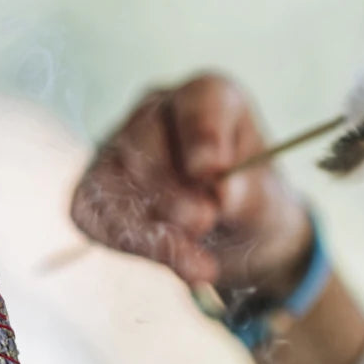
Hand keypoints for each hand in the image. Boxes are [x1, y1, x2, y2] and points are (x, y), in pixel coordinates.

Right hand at [72, 73, 311, 295]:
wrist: (232, 238)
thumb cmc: (251, 205)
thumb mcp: (268, 203)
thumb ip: (250, 195)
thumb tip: (223, 193)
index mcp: (209, 98)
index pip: (200, 99)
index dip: (202, 132)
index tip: (211, 169)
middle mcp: (157, 113)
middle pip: (145, 140)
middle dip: (172, 191)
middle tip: (204, 223)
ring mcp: (118, 149)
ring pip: (116, 181)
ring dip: (156, 229)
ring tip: (201, 266)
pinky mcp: (95, 190)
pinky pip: (98, 214)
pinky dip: (135, 244)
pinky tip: (173, 263)